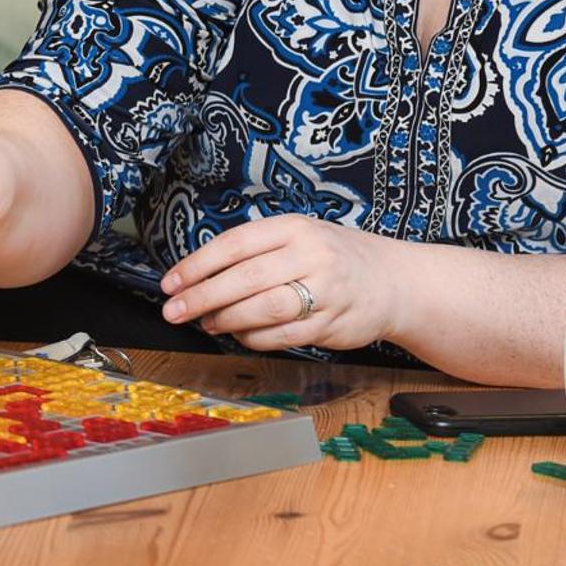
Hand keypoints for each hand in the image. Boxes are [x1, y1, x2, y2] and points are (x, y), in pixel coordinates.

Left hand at [158, 215, 408, 352]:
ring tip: (206, 322)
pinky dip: (253, 338)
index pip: (235, 245)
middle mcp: (310, 256)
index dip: (197, 265)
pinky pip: (282, 336)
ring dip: (226, 319)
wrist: (394, 281)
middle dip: (201, 297)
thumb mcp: (301, 234)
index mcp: (294, 227)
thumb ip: (258, 249)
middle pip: (244, 279)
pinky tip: (239, 335)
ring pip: (262, 309)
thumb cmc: (336, 256)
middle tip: (174, 310)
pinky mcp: (332, 324)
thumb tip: (202, 274)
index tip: (171, 282)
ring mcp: (324, 291)